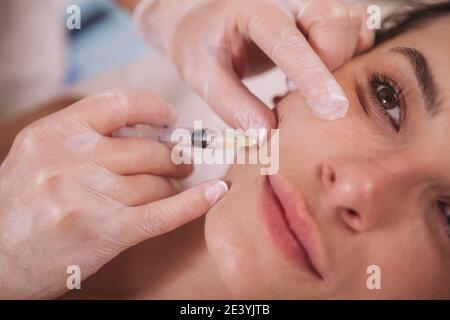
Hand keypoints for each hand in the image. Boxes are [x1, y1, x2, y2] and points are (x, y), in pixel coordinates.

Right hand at [0, 88, 228, 298]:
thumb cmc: (23, 204)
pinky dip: (193, 204)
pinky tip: (215, 193)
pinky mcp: (104, 233)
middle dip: (174, 155)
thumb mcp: (41, 156)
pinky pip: (160, 213)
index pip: (120, 103)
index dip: (155, 108)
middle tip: (184, 160)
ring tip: (176, 185)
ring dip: (174, 185)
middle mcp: (70, 160)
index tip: (170, 117)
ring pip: (156, 183)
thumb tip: (149, 128)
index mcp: (55, 133)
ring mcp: (87, 197)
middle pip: (148, 149)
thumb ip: (87, 138)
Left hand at [135, 0, 373, 128]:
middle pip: (333, 23)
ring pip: (351, 25)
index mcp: (252, 10)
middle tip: (295, 88)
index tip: (331, 109)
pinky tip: (315, 69)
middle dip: (328, 65)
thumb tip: (266, 134)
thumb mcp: (203, 75)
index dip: (312, 76)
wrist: (207, 20)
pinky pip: (355, 31)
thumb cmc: (203, 44)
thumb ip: (232, 104)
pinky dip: (346, 56)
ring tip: (301, 79)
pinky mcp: (322, 11)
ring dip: (338, 61)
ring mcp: (307, 2)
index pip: (287, 41)